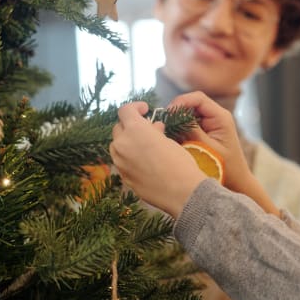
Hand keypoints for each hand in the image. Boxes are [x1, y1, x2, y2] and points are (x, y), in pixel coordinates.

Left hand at [111, 101, 204, 215]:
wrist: (182, 192)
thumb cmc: (180, 163)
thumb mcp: (169, 140)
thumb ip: (155, 132)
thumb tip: (153, 128)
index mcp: (135, 130)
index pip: (125, 111)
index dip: (135, 107)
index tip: (145, 109)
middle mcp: (122, 144)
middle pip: (118, 128)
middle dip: (131, 125)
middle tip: (148, 129)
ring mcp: (120, 163)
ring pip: (117, 146)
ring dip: (128, 142)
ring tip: (146, 147)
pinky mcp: (123, 178)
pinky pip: (122, 162)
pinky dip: (130, 158)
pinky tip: (145, 163)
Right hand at [168, 92, 278, 215]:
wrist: (236, 181)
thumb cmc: (225, 166)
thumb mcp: (205, 147)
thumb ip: (191, 130)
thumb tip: (174, 116)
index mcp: (220, 117)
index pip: (198, 98)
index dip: (181, 102)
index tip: (168, 113)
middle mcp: (216, 116)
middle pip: (192, 103)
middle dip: (177, 112)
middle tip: (165, 124)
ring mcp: (211, 123)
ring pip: (189, 114)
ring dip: (178, 121)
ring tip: (169, 133)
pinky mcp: (205, 131)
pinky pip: (189, 124)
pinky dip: (180, 129)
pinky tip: (175, 139)